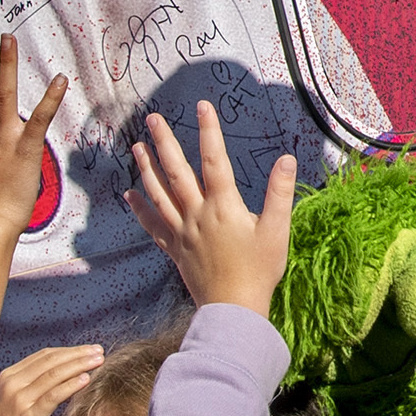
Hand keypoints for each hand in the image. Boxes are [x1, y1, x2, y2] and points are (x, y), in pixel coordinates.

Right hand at [0, 344, 102, 415]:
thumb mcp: (15, 401)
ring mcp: (19, 399)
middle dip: (78, 354)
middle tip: (98, 351)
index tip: (87, 350)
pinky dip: (71, 385)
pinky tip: (86, 380)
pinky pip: (54, 395)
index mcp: (8, 376)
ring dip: (80, 365)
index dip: (68, 351)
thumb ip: (32, 385)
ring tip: (98, 361)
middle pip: (51, 360)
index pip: (43, 355)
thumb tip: (62, 372)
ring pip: (54, 374)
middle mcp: (12, 383)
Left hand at [122, 101, 297, 313]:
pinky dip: (140, 208)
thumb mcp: (278, 230)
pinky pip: (153, 225)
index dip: (209, 131)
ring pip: (159, 194)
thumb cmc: (259, 271)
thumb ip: (281, 193)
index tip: (202, 106)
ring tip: (137, 147)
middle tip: (153, 119)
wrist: (233, 309)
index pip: (214, 160)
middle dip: (165, 142)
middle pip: (177, 172)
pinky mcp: (175, 250)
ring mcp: (183, 232)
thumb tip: (286, 159)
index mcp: (223, 206)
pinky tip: (129, 194)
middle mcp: (197, 214)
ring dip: (147, 169)